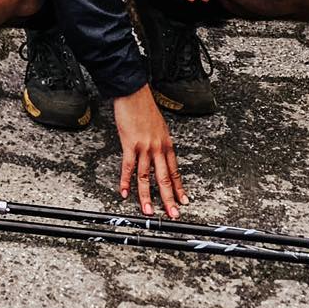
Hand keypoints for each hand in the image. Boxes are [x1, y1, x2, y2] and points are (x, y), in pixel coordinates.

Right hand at [113, 85, 185, 218]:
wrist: (134, 92)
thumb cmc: (144, 106)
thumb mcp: (159, 126)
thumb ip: (159, 142)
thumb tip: (159, 153)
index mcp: (166, 144)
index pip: (175, 171)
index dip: (179, 188)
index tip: (183, 201)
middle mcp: (158, 148)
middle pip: (164, 178)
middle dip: (169, 199)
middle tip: (173, 214)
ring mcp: (144, 147)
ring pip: (146, 177)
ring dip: (146, 196)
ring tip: (147, 210)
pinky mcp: (130, 144)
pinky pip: (128, 167)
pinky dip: (125, 181)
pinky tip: (125, 192)